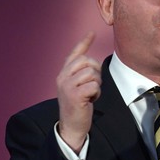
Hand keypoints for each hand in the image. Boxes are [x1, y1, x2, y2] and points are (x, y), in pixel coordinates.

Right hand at [56, 32, 101, 152]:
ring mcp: (67, 86)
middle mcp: (62, 77)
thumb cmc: (78, 105)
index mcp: (63, 74)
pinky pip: (94, 85)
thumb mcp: (76, 87)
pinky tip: (91, 100)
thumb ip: (81, 74)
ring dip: (97, 84)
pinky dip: (97, 93)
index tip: (91, 33)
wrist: (72, 126)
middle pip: (87, 61)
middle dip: (96, 71)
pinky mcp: (74, 95)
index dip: (83, 43)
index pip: (74, 54)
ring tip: (90, 94)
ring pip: (92, 73)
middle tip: (93, 85)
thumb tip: (92, 61)